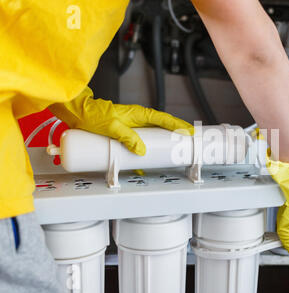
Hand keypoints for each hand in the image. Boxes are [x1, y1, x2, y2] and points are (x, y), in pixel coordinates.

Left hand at [49, 87, 193, 155]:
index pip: (165, 120)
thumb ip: (127, 137)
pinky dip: (147, 151)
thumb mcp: (111, 126)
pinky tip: (146, 162)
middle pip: (163, 127)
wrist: (78, 112)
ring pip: (154, 135)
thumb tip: (141, 150)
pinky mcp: (126, 134)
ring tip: (173, 152)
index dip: (179, 126)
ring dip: (164, 143)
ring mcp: (133, 127)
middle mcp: (139, 119)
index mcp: (139, 114)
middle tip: (188, 143)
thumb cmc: (93, 115)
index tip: (190, 132)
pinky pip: (142, 142)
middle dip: (177, 134)